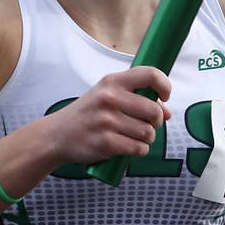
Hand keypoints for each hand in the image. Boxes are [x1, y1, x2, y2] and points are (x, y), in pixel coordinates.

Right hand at [45, 66, 171, 165]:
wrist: (57, 135)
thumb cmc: (88, 113)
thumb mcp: (107, 96)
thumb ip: (136, 98)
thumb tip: (167, 113)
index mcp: (112, 82)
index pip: (150, 74)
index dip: (165, 85)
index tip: (165, 96)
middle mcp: (110, 98)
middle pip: (154, 111)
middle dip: (157, 121)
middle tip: (147, 124)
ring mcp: (107, 121)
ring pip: (148, 133)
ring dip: (146, 138)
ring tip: (133, 136)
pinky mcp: (105, 143)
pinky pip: (138, 148)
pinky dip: (139, 150)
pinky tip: (129, 147)